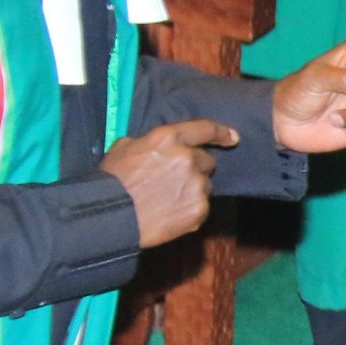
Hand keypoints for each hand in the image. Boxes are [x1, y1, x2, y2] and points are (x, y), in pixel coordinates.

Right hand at [101, 117, 236, 247]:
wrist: (111, 215)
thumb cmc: (113, 180)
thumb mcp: (126, 147)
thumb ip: (151, 142)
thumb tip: (162, 147)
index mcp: (169, 138)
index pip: (205, 129)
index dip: (222, 133)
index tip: (233, 138)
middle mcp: (188, 158)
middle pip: (207, 161)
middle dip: (196, 167)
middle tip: (174, 179)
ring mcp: (196, 185)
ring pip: (205, 185)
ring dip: (193, 188)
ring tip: (168, 198)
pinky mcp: (199, 209)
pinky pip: (202, 206)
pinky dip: (190, 209)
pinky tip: (171, 212)